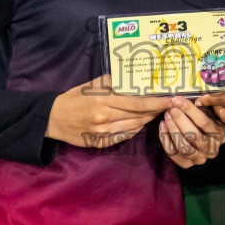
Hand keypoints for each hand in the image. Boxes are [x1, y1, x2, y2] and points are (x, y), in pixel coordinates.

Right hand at [47, 75, 174, 147]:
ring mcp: (103, 133)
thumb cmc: (75, 97)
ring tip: (153, 113)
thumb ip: (112, 83)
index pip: (138, 103)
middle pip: (139, 116)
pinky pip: (124, 136)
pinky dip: (133, 129)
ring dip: (145, 120)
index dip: (156, 103)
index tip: (170, 100)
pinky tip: (137, 123)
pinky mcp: (100, 143)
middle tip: (166, 106)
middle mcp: (105, 118)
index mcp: (104, 100)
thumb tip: (134, 82)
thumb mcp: (92, 85)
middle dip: (155, 111)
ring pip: (133, 128)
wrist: (54, 118)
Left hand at [158, 96, 224, 167]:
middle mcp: (212, 149)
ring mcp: (199, 158)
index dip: (189, 110)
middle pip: (194, 136)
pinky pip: (173, 153)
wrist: (205, 146)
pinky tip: (162, 126)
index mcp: (220, 134)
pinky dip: (165, 139)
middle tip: (170, 109)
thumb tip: (186, 98)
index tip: (177, 100)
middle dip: (179, 120)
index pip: (204, 122)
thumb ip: (201, 107)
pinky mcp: (187, 164)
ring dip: (172, 130)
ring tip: (166, 116)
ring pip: (183, 147)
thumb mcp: (209, 114)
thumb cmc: (206, 124)